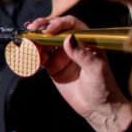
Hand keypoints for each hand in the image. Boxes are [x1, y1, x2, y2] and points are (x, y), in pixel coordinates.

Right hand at [25, 15, 131, 131]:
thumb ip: (82, 54)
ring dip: (34, 41)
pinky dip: (32, 55)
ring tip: (28, 46)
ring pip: (44, 41)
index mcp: (86, 40)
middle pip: (54, 30)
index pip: (71, 25)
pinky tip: (30, 58)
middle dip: (41, 28)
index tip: (48, 30)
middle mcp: (73, 44)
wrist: (97, 108)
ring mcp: (61, 54)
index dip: (58, 24)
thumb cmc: (104, 88)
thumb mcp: (96, 70)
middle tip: (30, 31)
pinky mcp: (53, 66)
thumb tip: (68, 38)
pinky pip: (39, 56)